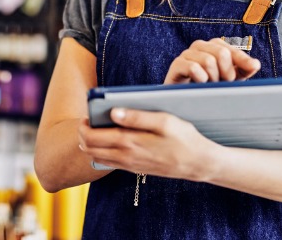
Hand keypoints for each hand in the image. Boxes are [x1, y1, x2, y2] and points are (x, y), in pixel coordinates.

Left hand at [78, 109, 217, 180]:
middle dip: (84, 134)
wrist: (197, 163)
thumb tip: (114, 111)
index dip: (85, 125)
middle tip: (89, 120)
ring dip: (91, 145)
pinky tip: (111, 141)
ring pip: (97, 158)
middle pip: (90, 149)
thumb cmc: (184, 137)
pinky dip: (102, 152)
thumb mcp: (164, 121)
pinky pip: (110, 163)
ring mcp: (130, 165)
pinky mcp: (135, 169)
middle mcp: (126, 156)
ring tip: (97, 128)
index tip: (88, 113)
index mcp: (130, 142)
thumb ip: (138, 116)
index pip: (93, 137)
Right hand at [164, 38, 260, 84]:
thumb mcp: (230, 79)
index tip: (252, 68)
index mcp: (215, 46)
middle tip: (223, 84)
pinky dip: (200, 79)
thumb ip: (244, 70)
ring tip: (209, 86)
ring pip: (208, 61)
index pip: (232, 49)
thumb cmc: (209, 87)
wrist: (183, 99)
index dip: (243, 60)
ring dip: (212, 78)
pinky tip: (199, 85)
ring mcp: (187, 54)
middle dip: (226, 73)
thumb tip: (256, 64)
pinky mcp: (176, 65)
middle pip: (222, 53)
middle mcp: (201, 46)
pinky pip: (193, 68)